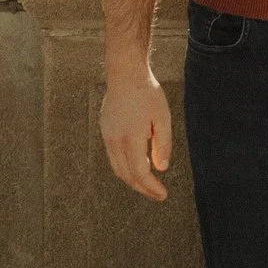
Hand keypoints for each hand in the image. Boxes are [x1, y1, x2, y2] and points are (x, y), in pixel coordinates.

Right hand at [99, 65, 172, 202]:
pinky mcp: (105, 131)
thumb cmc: (147, 93)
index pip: (139, 173)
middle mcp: (115, 141)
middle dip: (142, 188)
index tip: (163, 195)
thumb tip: (160, 169)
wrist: (125, 73)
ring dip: (132, 179)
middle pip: (126, 175)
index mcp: (130, 138)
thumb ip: (163, 145)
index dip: (150, 188)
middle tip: (157, 194)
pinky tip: (138, 164)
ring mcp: (107, 136)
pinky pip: (114, 156)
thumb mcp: (162, 118)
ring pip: (118, 168)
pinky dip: (126, 166)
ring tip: (149, 183)